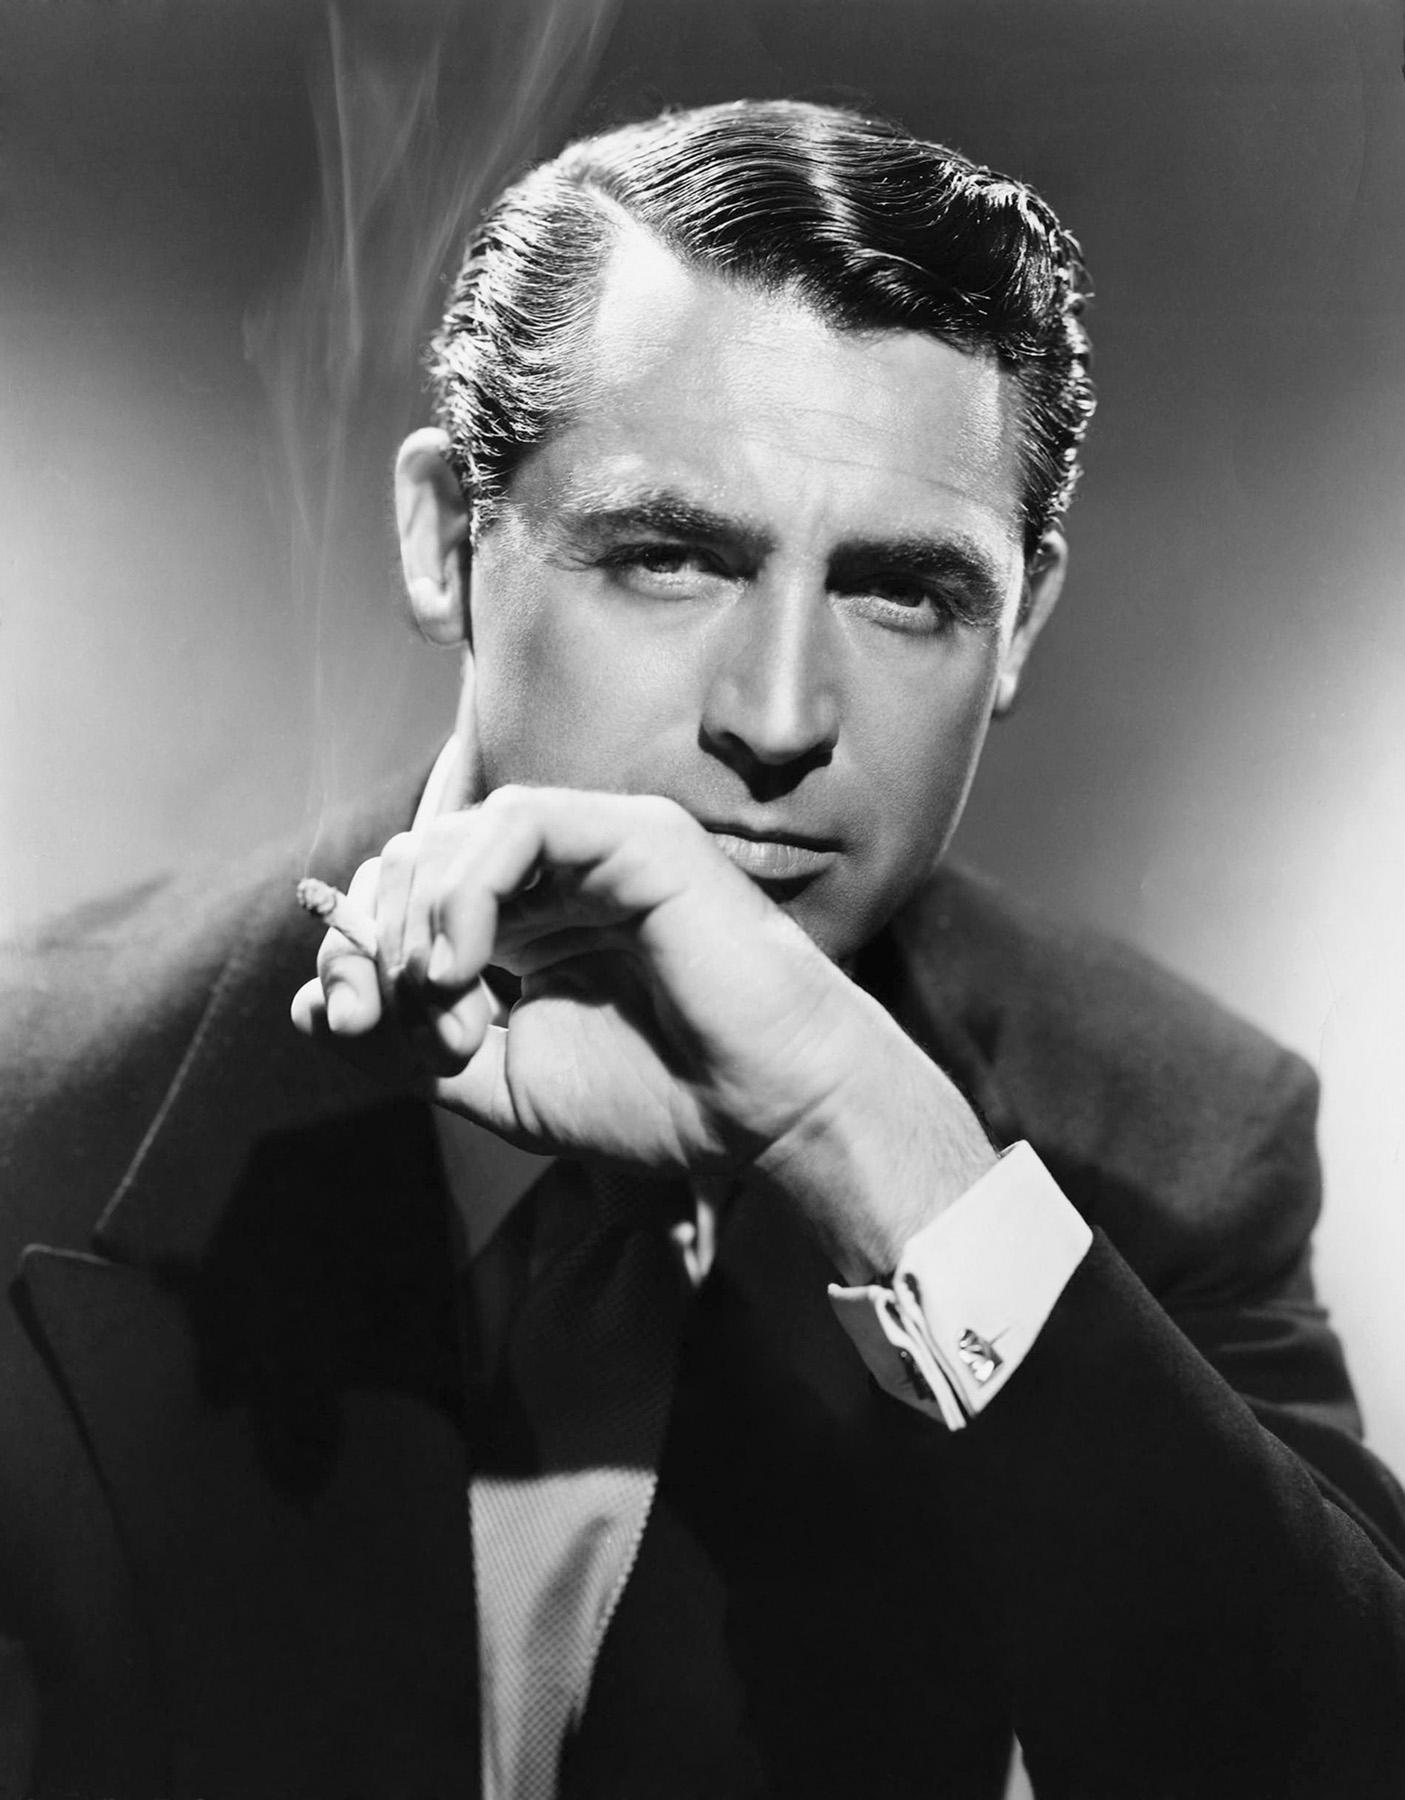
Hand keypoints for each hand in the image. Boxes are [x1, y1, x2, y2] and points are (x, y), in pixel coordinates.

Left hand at [291, 786, 994, 1279]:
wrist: (763, 1114)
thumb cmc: (659, 1099)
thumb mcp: (504, 1083)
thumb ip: (414, 1045)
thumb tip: (311, 1010)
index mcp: (527, 923)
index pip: (408, 897)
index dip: (356, 947)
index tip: (339, 1024)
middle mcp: (557, 874)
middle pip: (418, 853)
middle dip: (369, 932)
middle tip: (368, 1014)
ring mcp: (597, 846)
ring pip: (460, 831)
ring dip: (417, 916)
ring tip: (440, 998)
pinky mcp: (633, 834)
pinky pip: (519, 824)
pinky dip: (468, 889)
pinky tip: (465, 964)